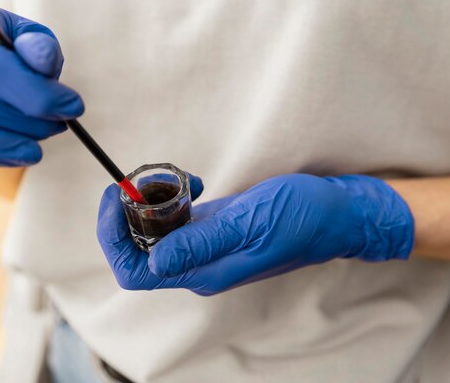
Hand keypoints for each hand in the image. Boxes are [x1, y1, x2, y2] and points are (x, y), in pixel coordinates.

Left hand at [97, 174, 413, 295]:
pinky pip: (175, 219)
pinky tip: (191, 181)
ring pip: (153, 231)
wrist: (337, 214)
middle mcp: (199, 265)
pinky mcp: (214, 229)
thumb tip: (152, 261)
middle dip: (125, 213)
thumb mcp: (249, 224)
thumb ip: (201, 243)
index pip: (135, 271)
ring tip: (169, 176)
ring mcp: (206, 247)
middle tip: (135, 178)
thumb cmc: (301, 217)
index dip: (113, 237)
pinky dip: (170, 197)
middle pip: (137, 249)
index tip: (116, 196)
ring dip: (147, 201)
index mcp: (204, 272)